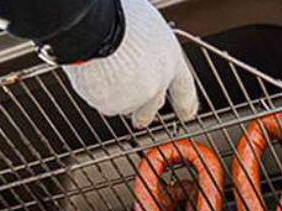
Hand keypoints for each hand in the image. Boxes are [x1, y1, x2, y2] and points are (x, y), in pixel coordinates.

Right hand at [62, 0, 198, 128]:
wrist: (101, 29)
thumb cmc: (125, 19)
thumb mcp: (150, 29)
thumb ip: (152, 49)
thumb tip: (146, 50)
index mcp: (171, 62)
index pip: (184, 90)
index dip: (186, 104)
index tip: (187, 114)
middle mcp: (156, 85)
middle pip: (152, 107)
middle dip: (146, 113)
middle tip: (140, 119)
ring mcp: (133, 98)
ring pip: (124, 104)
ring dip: (117, 97)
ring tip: (105, 77)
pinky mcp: (110, 105)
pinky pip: (103, 101)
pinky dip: (99, 93)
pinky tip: (94, 75)